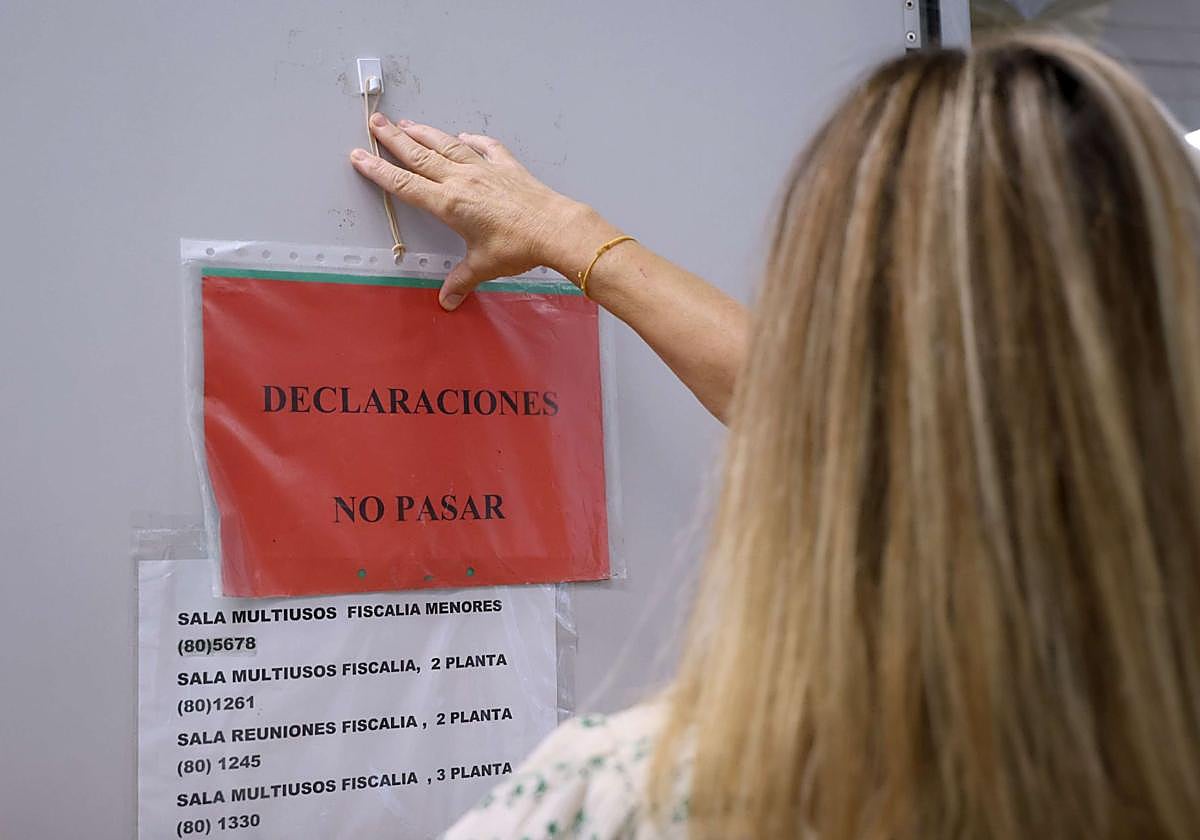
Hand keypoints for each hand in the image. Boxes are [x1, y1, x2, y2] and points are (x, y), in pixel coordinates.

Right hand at [350, 114, 617, 309]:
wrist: (555, 228)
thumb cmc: (517, 247)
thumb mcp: (483, 266)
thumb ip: (461, 281)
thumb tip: (447, 301)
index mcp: (449, 204)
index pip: (405, 184)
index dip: (379, 170)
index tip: (359, 155)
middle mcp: (462, 180)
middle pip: (420, 156)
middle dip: (394, 139)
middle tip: (375, 122)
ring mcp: (484, 169)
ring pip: (447, 145)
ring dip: (425, 133)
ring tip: (407, 123)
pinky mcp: (507, 166)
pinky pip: (485, 147)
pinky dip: (472, 140)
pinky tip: (464, 135)